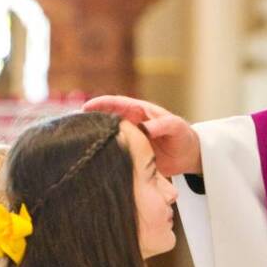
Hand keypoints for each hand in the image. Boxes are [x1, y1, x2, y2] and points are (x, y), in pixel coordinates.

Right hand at [83, 95, 201, 175]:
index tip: (86, 107)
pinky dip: (105, 157)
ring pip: (109, 138)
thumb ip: (160, 125)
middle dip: (92, 121)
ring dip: (97, 140)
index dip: (101, 104)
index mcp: (140, 112)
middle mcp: (132, 125)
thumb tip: (143, 129)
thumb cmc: (183, 136)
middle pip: (107, 120)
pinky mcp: (132, 156)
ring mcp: (130, 141)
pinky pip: (116, 154)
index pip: (117, 104)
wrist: (190, 156)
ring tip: (79, 145)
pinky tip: (95, 162)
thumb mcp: (175, 126)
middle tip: (76, 127)